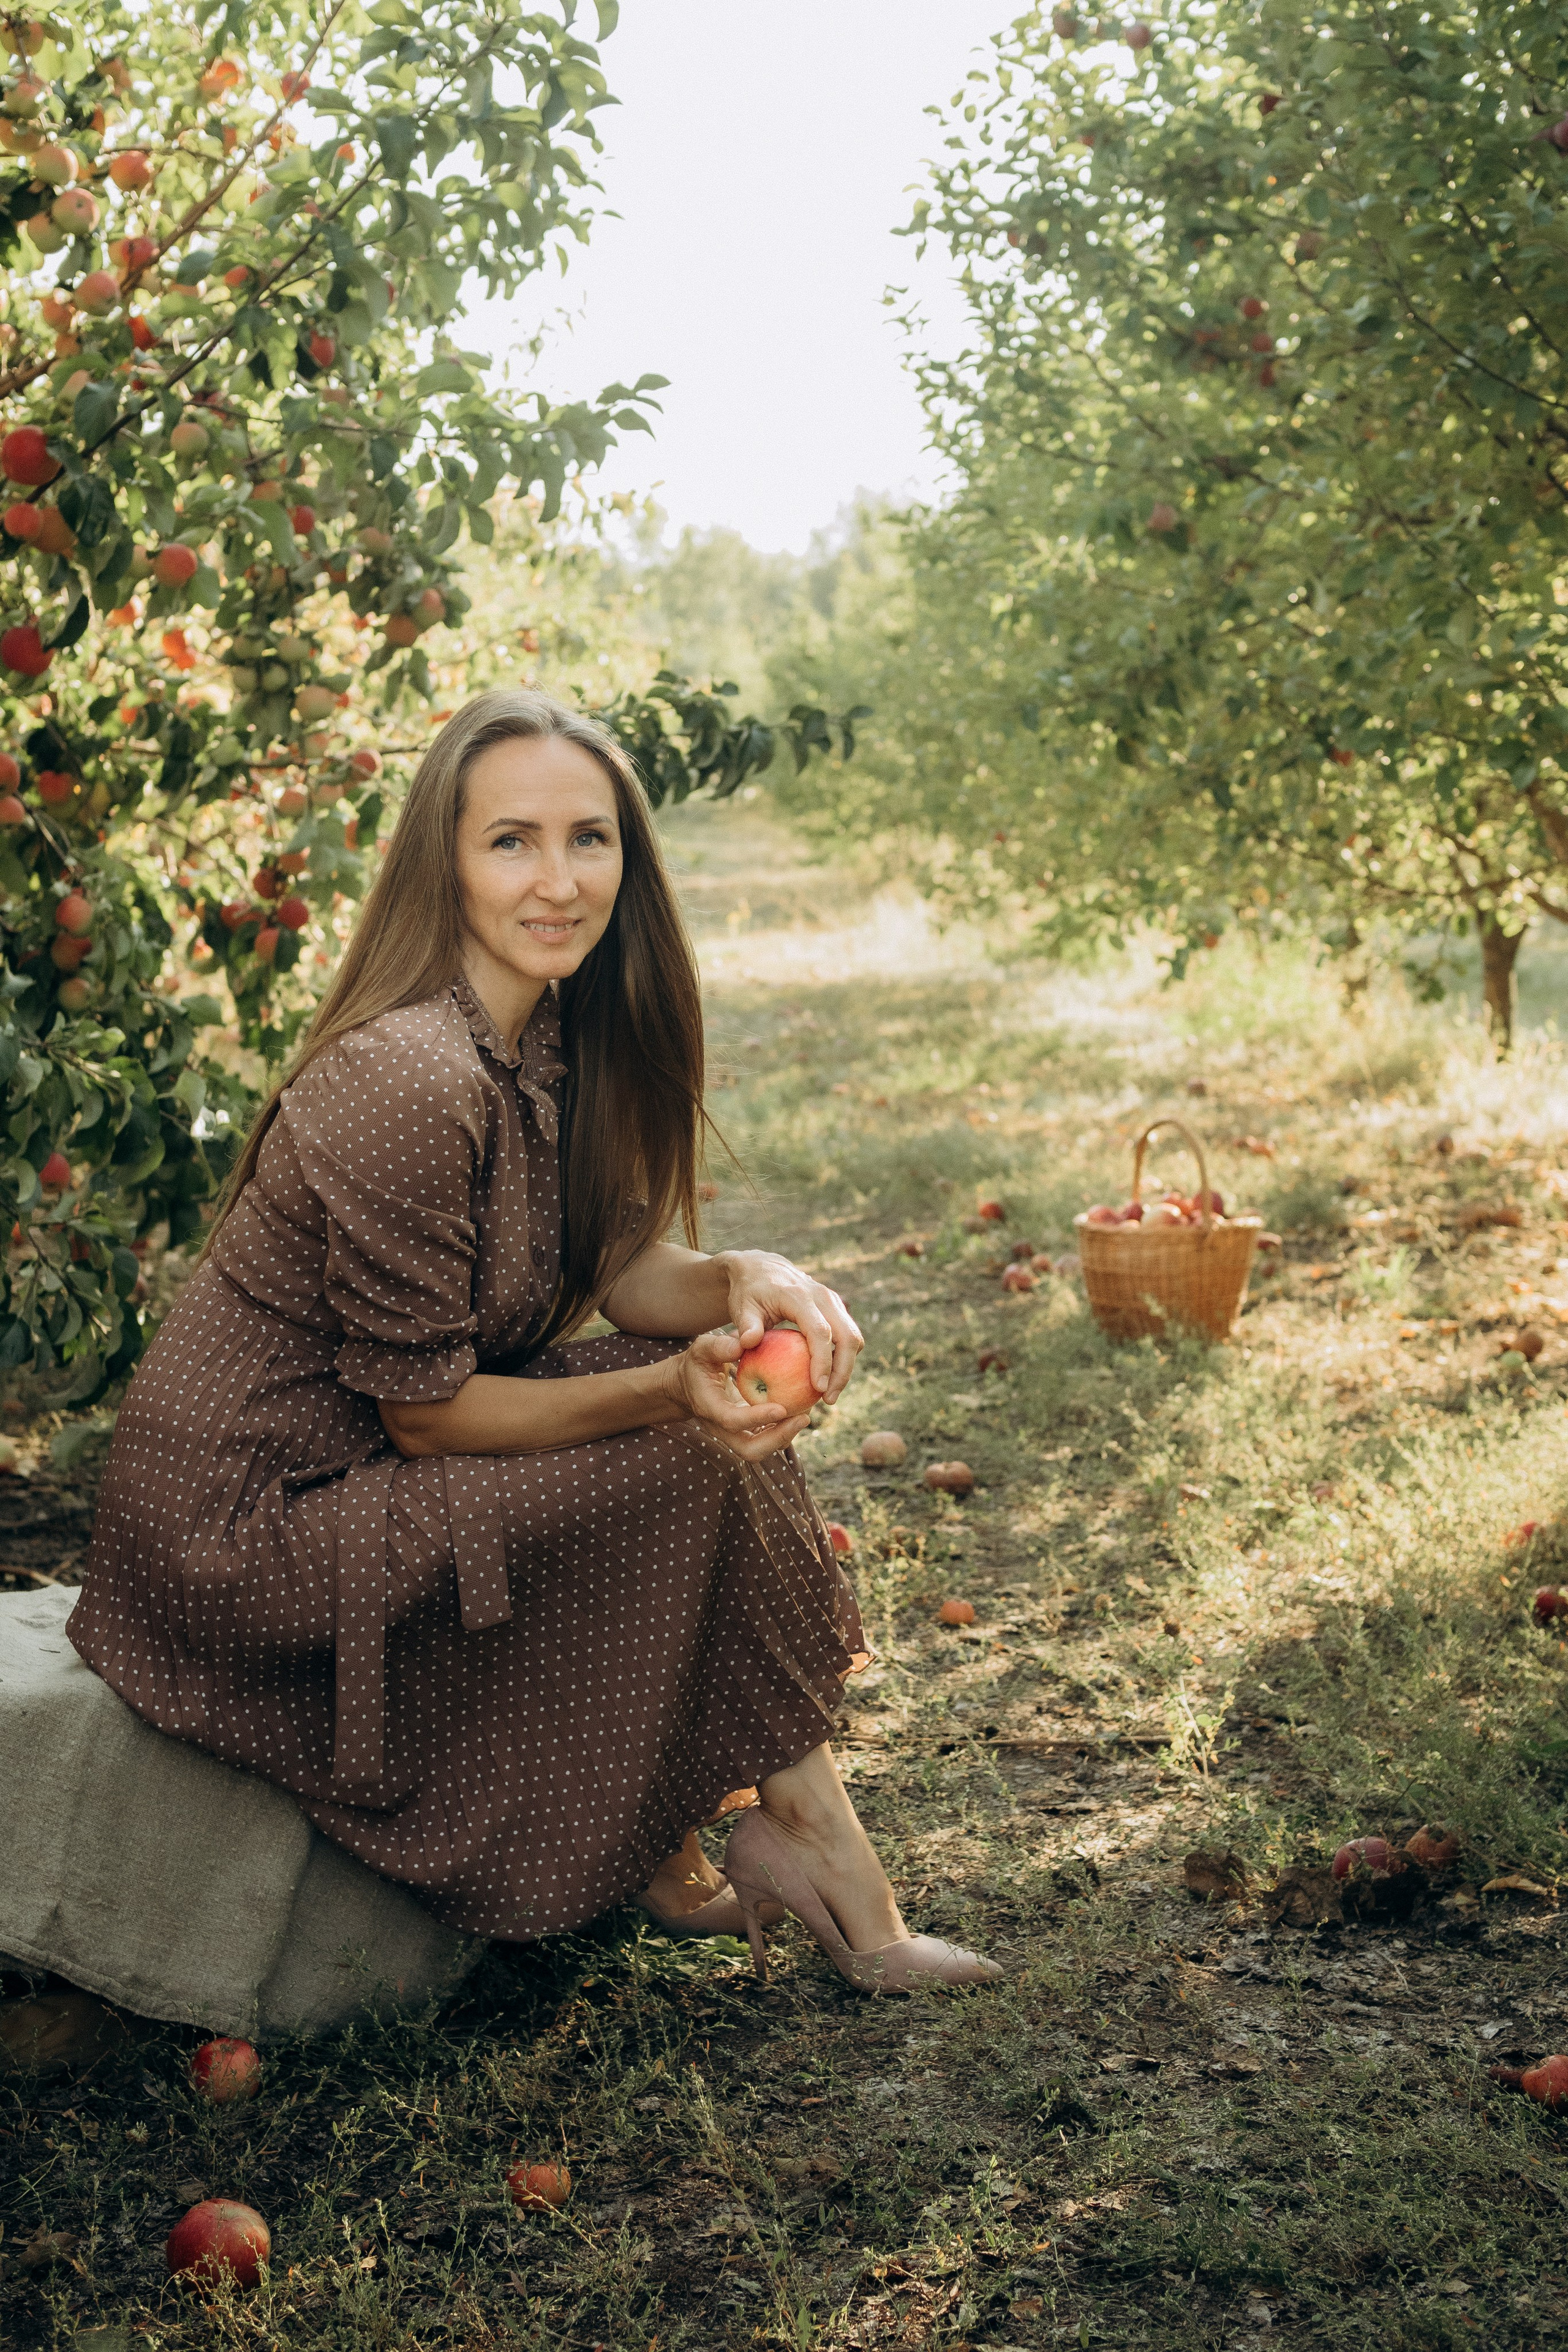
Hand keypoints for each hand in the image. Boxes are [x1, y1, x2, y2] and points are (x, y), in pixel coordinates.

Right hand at [663, 1327, 813, 1460]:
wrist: (689, 1385)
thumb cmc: (698, 1364)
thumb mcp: (702, 1349)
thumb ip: (720, 1346)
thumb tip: (745, 1341)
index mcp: (709, 1408)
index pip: (732, 1420)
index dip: (757, 1418)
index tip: (782, 1408)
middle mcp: (722, 1428)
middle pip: (750, 1449)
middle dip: (778, 1439)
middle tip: (804, 1418)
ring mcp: (735, 1434)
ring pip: (762, 1448)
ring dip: (786, 1435)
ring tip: (807, 1412)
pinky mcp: (746, 1432)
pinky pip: (768, 1437)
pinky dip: (785, 1428)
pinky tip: (802, 1408)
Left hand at [717, 1249, 862, 1402]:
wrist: (764, 1270)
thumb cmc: (749, 1292)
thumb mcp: (742, 1306)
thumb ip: (746, 1324)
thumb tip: (747, 1344)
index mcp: (800, 1296)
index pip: (820, 1331)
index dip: (822, 1361)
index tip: (817, 1388)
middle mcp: (823, 1296)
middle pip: (847, 1336)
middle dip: (843, 1371)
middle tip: (829, 1400)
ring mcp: (833, 1301)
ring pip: (854, 1337)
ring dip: (846, 1368)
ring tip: (829, 1395)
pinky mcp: (836, 1309)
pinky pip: (848, 1336)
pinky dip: (843, 1359)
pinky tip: (828, 1379)